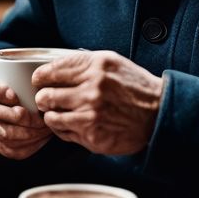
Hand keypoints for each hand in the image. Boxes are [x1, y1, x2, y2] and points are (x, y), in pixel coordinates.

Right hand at [0, 66, 51, 159]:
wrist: (36, 107)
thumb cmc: (35, 84)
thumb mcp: (36, 75)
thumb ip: (37, 73)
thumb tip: (47, 78)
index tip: (14, 96)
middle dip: (11, 115)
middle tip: (31, 117)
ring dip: (21, 132)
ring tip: (41, 129)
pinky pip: (6, 147)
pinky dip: (24, 145)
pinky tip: (39, 138)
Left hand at [32, 50, 163, 155]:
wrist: (158, 112)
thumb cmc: (133, 87)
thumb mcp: (111, 62)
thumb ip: (82, 63)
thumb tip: (53, 67)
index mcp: (94, 67)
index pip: (49, 71)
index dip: (40, 77)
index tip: (39, 81)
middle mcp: (91, 89)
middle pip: (44, 95)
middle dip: (43, 97)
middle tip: (47, 99)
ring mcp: (90, 114)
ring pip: (50, 116)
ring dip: (51, 114)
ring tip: (60, 112)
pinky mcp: (92, 135)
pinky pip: (62, 132)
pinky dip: (62, 128)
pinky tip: (71, 123)